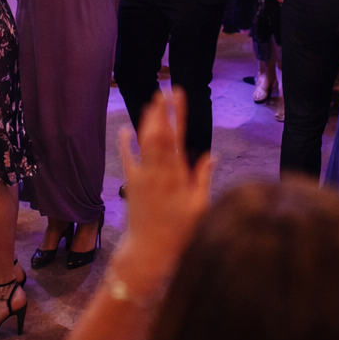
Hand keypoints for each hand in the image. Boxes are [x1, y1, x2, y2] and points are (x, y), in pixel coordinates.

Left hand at [113, 90, 213, 298]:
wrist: (149, 250)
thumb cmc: (180, 231)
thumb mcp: (200, 207)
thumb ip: (203, 178)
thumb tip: (211, 154)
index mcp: (177, 175)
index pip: (177, 137)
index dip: (177, 114)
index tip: (179, 95)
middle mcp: (158, 172)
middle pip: (158, 134)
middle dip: (161, 110)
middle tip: (163, 89)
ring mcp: (142, 177)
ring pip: (144, 142)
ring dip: (147, 121)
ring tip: (152, 102)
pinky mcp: (132, 184)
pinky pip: (128, 159)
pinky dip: (127, 144)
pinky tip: (126, 130)